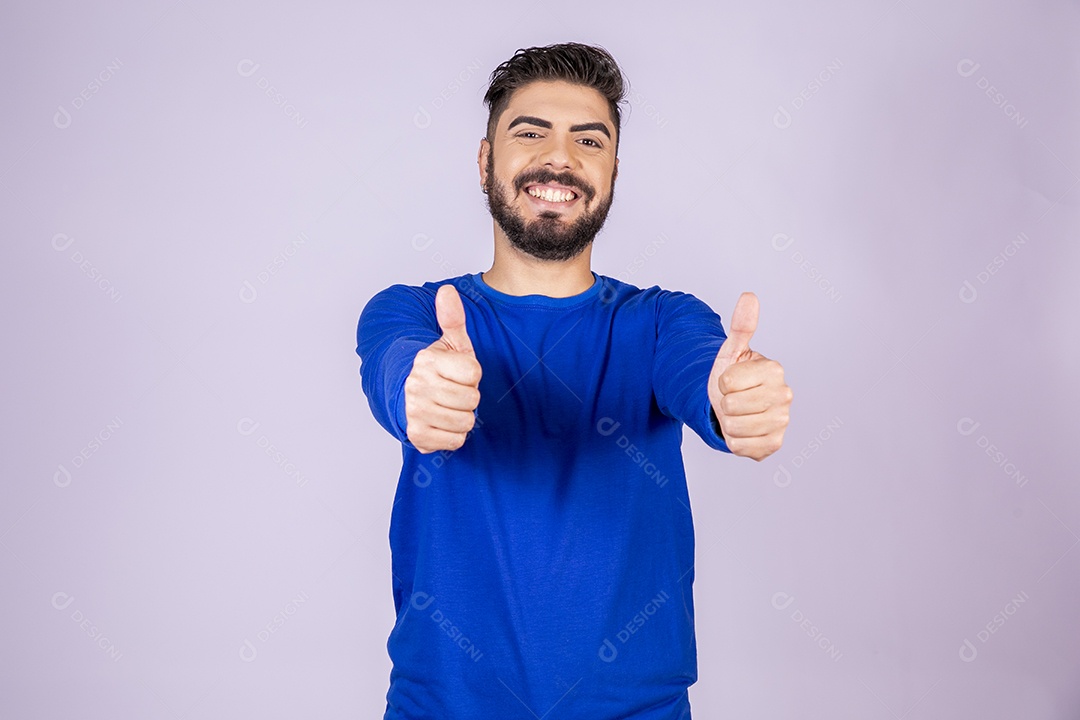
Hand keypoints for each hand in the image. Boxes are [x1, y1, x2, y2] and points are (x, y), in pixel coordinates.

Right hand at [403, 284, 482, 453]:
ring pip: (465, 422)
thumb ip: (452, 317)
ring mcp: (415, 412)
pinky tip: (443, 422)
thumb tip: (447, 291)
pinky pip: (455, 440)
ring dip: (462, 416)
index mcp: (427, 361)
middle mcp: (416, 386)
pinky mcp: (416, 435)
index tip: (459, 373)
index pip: (474, 373)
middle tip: (454, 391)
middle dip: (468, 397)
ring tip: (449, 406)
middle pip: (471, 399)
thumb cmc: (436, 368)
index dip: (472, 375)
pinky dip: (453, 434)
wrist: (405, 395)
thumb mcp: (448, 342)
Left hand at [707, 292, 791, 461]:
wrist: (734, 406)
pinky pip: (740, 447)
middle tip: (734, 399)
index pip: (727, 382)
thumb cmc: (732, 377)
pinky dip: (734, 441)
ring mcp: (782, 422)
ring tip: (737, 414)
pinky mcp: (774, 444)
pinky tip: (743, 430)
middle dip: (724, 404)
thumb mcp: (732, 351)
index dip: (722, 383)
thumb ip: (741, 326)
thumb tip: (749, 296)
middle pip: (730, 406)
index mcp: (774, 370)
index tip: (731, 381)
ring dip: (728, 423)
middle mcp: (784, 395)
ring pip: (734, 428)